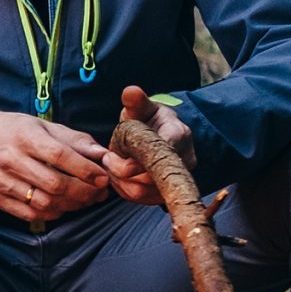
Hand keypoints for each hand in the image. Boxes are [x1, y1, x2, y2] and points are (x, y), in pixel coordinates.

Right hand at [0, 107, 110, 223]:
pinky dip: (52, 213)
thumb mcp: (44, 126)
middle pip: (54, 184)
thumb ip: (75, 140)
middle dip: (83, 192)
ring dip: (71, 205)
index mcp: (24, 136)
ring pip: (44, 202)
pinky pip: (30, 214)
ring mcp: (0, 181)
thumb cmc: (16, 131)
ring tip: (84, 200)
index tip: (103, 177)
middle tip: (98, 192)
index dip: (85, 170)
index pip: (60, 156)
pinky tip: (62, 205)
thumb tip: (104, 156)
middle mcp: (9, 159)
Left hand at [102, 85, 196, 205]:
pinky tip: (117, 179)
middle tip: (107, 160)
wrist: (159, 134)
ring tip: (110, 168)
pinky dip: (125, 192)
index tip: (111, 152)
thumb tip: (130, 91)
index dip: (130, 158)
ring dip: (119, 183)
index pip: (157, 153)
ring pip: (143, 192)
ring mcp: (176, 178)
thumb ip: (135, 102)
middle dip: (120, 171)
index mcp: (178, 134)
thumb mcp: (141, 107)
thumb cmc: (148, 119)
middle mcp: (184, 159)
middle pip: (147, 178)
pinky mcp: (167, 192)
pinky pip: (143, 200)